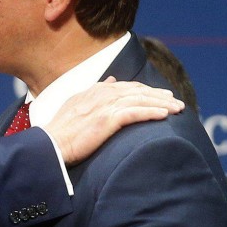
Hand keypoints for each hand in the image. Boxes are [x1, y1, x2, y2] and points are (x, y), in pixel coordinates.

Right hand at [42, 77, 183, 164]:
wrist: (49, 145)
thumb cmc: (60, 132)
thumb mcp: (76, 104)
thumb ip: (95, 92)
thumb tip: (112, 81)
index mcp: (94, 92)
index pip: (127, 87)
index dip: (146, 90)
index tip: (161, 96)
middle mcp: (100, 95)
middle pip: (138, 91)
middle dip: (159, 96)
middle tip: (177, 102)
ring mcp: (103, 106)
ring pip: (140, 100)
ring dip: (161, 104)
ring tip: (177, 109)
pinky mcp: (106, 120)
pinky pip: (134, 113)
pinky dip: (150, 113)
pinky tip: (164, 115)